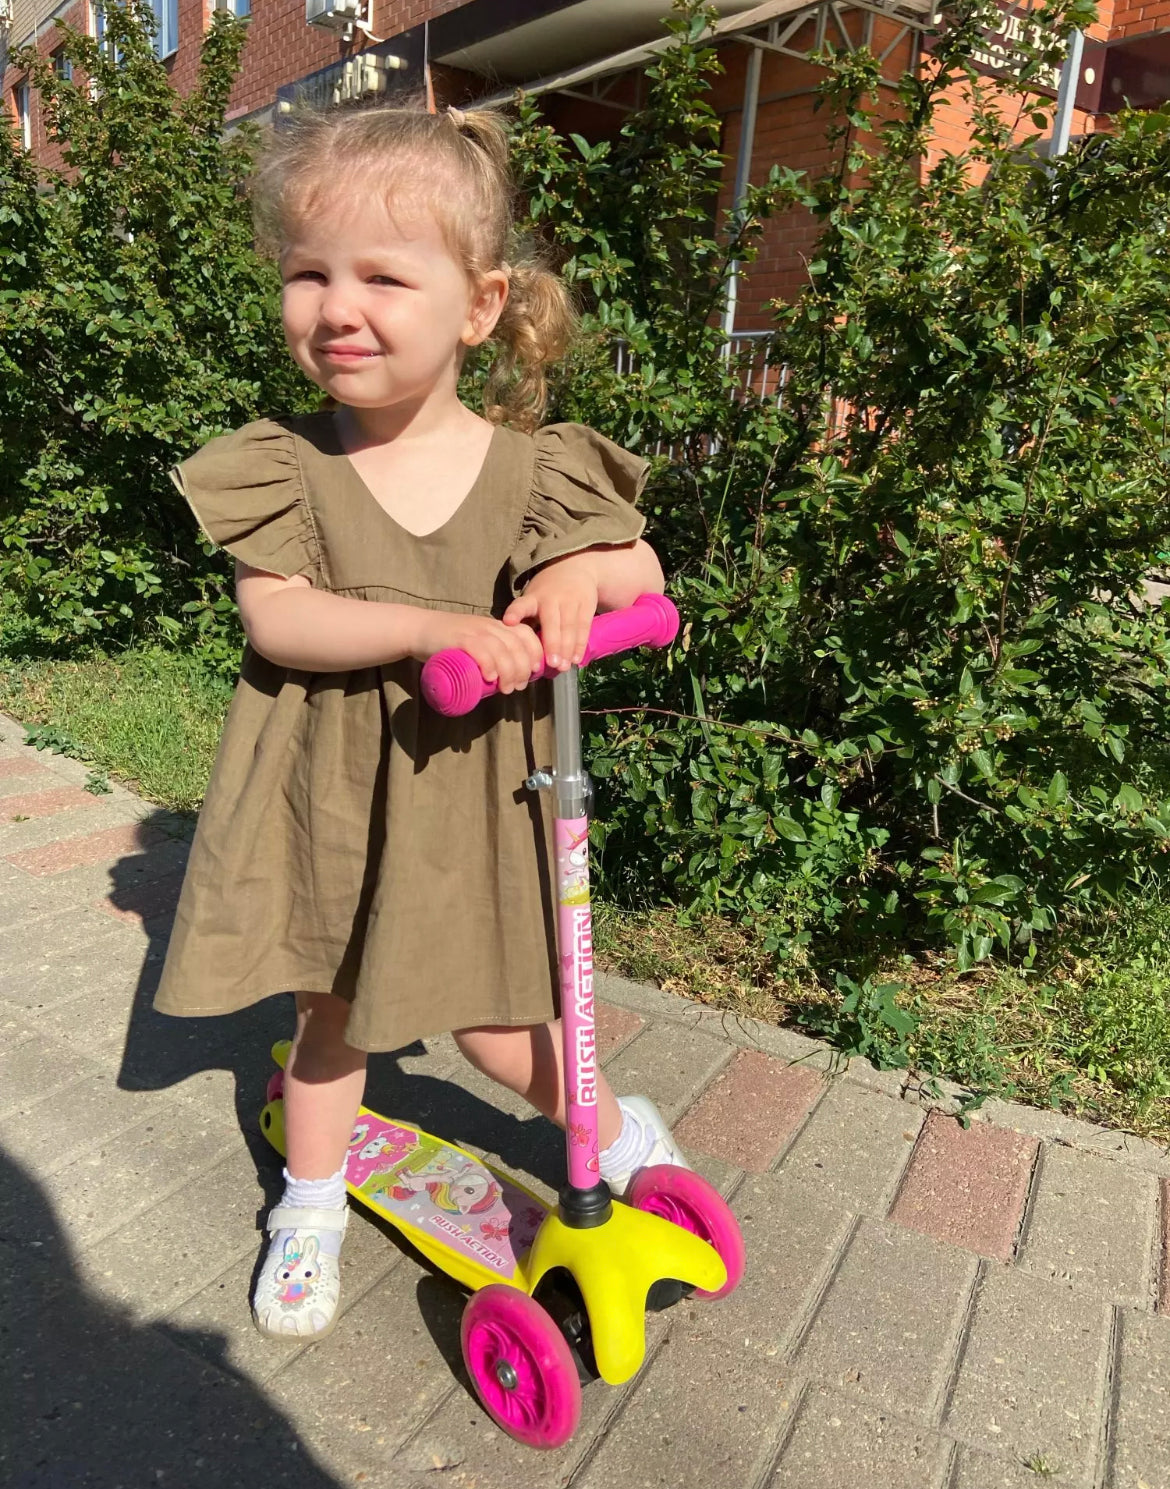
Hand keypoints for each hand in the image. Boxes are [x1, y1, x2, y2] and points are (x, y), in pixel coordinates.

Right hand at [415, 611, 544, 693]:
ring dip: (509, 672)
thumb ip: (492, 654)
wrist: (418, 629)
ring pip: (501, 650)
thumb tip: (509, 680)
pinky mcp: (458, 638)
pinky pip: (479, 650)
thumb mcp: (476, 642)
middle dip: (523, 670)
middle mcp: (489, 626)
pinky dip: (488, 665)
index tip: (534, 672)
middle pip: (517, 646)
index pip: (526, 634)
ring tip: (505, 689)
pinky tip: (490, 678)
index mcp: (496, 626)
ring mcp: (474, 631)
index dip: (535, 654)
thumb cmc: (448, 643)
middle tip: (518, 687)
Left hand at [503, 556, 599, 670]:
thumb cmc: (548, 591)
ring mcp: (570, 601)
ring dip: (567, 649)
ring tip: (563, 667)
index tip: (508, 621)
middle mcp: (552, 598)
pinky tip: (576, 659)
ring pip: (569, 627)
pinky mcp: (586, 604)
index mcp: (533, 598)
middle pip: (552, 622)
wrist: (576, 567)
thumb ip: (528, 621)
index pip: (523, 604)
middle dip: (552, 643)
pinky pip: (583, 627)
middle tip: (551, 664)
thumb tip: (519, 651)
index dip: (516, 613)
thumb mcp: (533, 598)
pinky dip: (580, 644)